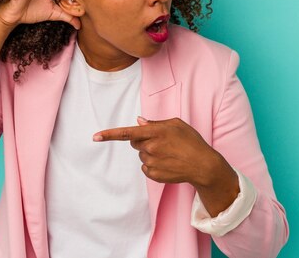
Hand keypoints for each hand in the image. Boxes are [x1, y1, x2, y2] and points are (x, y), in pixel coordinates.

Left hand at [93, 116, 239, 215]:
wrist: (203, 166)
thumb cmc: (191, 141)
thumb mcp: (176, 125)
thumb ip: (155, 123)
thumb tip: (138, 122)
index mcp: (154, 132)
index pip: (127, 133)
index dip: (109, 135)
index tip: (95, 137)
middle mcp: (150, 148)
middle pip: (134, 142)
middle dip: (143, 141)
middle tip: (162, 142)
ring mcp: (151, 162)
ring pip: (141, 155)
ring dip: (151, 153)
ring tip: (169, 154)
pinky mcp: (153, 175)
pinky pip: (146, 167)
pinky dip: (154, 165)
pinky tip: (168, 164)